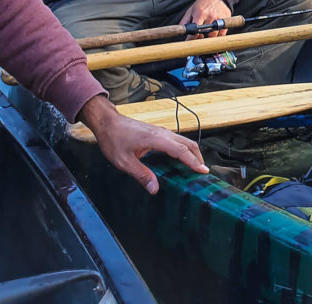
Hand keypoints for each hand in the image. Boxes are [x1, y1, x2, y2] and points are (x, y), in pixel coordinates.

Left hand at [78, 95, 207, 193]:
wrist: (108, 122)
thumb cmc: (114, 139)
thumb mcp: (124, 162)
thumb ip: (141, 175)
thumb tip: (154, 188)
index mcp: (157, 139)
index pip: (181, 151)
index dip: (193, 161)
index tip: (203, 171)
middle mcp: (163, 133)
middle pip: (188, 144)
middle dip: (198, 157)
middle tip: (203, 171)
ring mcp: (162, 131)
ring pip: (184, 140)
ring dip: (192, 153)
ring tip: (195, 166)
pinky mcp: (159, 132)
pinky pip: (177, 140)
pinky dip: (184, 149)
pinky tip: (181, 158)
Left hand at [179, 0, 230, 38]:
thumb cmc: (202, 4)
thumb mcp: (191, 10)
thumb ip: (185, 21)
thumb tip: (181, 32)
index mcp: (200, 13)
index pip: (195, 30)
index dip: (192, 37)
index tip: (190, 39)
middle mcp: (211, 16)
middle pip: (205, 34)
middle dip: (200, 38)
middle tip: (198, 37)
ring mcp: (220, 18)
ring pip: (214, 35)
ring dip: (209, 38)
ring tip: (206, 34)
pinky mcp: (226, 20)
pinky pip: (222, 34)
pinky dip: (217, 36)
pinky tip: (213, 33)